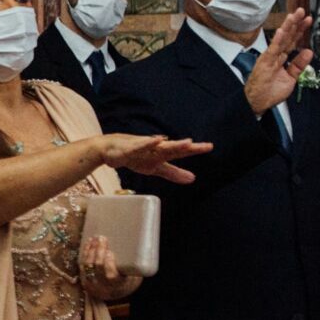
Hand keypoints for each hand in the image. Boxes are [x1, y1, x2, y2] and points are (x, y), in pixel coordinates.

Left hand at [79, 233, 138, 300]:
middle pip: (97, 267)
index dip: (109, 264)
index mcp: (115, 284)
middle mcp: (102, 284)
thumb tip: (144, 245)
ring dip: (91, 250)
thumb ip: (133, 265)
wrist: (111, 292)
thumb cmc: (125, 278)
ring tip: (95, 238)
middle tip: (102, 239)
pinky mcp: (84, 277)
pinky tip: (89, 243)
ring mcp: (91, 281)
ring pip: (88, 265)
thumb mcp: (132, 275)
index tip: (110, 253)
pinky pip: (82, 264)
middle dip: (99, 251)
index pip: (110, 276)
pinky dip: (85, 252)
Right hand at [95, 134, 213, 184]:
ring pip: (161, 147)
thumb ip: (173, 173)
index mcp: (162, 154)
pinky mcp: (130, 149)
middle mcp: (155, 149)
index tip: (210, 146)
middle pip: (175, 149)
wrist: (109, 150)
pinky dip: (149, 143)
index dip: (195, 150)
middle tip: (206, 146)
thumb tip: (193, 179)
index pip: (181, 152)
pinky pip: (141, 146)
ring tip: (188, 143)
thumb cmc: (134, 156)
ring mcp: (143, 148)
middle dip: (190, 148)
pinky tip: (157, 140)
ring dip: (174, 145)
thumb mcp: (155, 168)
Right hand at [243, 7, 315, 115]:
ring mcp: (270, 58)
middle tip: (302, 12)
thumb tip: (308, 52)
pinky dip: (277, 40)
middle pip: (288, 37)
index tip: (308, 21)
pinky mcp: (265, 63)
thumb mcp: (291, 78)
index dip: (300, 31)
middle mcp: (276, 56)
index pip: (292, 41)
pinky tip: (281, 31)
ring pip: (280, 40)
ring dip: (287, 28)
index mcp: (282, 59)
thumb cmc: (269, 92)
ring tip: (293, 16)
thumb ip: (299, 65)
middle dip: (295, 24)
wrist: (258, 103)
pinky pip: (272, 50)